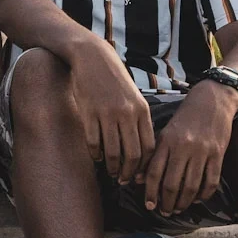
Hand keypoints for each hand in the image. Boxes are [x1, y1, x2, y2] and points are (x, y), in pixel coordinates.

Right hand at [66, 40, 153, 185]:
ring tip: (110, 172)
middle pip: (132, 154)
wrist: (92, 57)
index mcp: (141, 110)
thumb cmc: (114, 79)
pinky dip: (95, 154)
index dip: (144, 166)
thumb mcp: (134, 97)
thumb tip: (142, 150)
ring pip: (113, 152)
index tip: (138, 174)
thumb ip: (139, 120)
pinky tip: (96, 157)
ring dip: (111, 167)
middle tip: (123, 180)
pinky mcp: (90, 113)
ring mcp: (108, 113)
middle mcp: (127, 113)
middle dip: (128, 172)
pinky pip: (94, 142)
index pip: (148, 147)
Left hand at [143, 81, 237, 215]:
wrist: (212, 100)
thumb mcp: (165, 132)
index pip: (154, 172)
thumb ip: (154, 154)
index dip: (150, 192)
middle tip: (164, 211)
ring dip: (183, 203)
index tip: (149, 205)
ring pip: (191, 186)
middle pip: (172, 184)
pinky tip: (197, 199)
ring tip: (178, 209)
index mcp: (166, 141)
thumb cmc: (185, 118)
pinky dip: (203, 195)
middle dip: (167, 203)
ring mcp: (202, 151)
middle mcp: (183, 147)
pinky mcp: (218, 154)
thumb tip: (139, 179)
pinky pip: (210, 181)